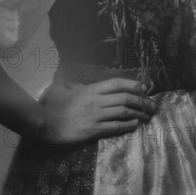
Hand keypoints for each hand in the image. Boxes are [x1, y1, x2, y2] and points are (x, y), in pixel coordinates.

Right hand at [38, 77, 156, 145]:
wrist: (43, 124)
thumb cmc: (51, 106)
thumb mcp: (58, 87)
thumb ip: (64, 76)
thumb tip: (62, 65)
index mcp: (90, 89)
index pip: (116, 83)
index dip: (132, 83)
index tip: (144, 86)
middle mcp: (96, 100)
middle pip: (124, 97)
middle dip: (141, 100)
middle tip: (152, 105)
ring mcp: (95, 115)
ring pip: (122, 111)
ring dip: (138, 113)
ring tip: (147, 115)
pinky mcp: (92, 130)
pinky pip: (114, 127)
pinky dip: (127, 125)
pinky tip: (135, 124)